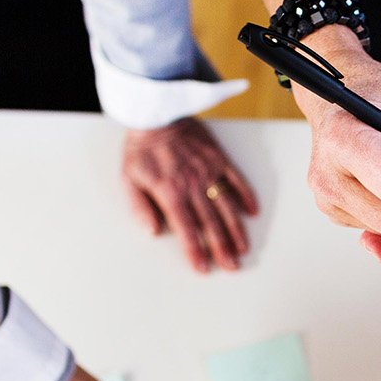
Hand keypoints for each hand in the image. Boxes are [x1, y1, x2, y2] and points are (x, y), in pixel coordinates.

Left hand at [122, 117, 258, 273]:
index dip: (195, 250)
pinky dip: (246, 196)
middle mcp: (193, 184)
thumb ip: (139, 207)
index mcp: (170, 192)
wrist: (156, 113)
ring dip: (236, 229)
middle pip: (211, 222)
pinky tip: (252, 212)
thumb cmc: (140, 149)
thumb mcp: (128, 178)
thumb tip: (152, 231)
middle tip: (232, 266)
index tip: (203, 268)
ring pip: (227, 206)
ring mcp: (209, 171)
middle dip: (222, 248)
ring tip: (244, 248)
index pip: (186, 229)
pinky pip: (237, 179)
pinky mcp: (219, 158)